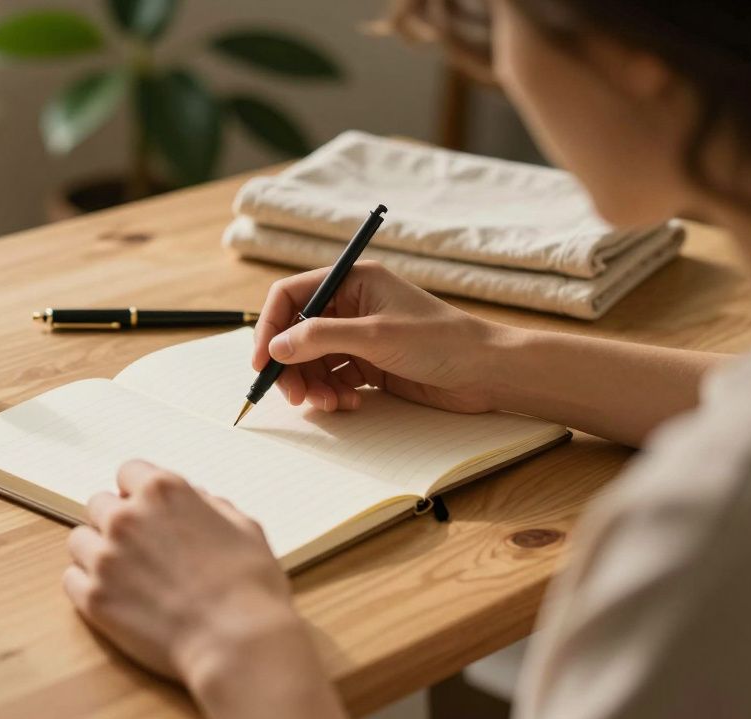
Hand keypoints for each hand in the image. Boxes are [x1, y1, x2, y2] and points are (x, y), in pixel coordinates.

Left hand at [63, 460, 303, 682]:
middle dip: (116, 520)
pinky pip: (71, 579)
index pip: (129, 472)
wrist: (238, 642)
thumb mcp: (244, 528)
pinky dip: (88, 585)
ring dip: (97, 551)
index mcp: (164, 491)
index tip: (144, 508)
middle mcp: (127, 517)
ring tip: (124, 574)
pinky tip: (114, 596)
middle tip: (138, 546)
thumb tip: (197, 501)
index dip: (137, 491)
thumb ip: (211, 506)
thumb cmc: (249, 587)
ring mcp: (106, 557)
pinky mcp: (94, 598)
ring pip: (80, 540)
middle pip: (99, 504)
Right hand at [253, 261, 506, 413]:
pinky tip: (348, 404)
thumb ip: (321, 338)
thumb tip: (275, 347)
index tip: (262, 362)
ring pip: (313, 360)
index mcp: (353, 281)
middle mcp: (352, 305)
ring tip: (328, 404)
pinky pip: (333, 378)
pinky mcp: (370, 365)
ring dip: (312, 384)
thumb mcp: (376, 336)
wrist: (488, 373)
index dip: (270, 327)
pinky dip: (332, 393)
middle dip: (291, 365)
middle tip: (293, 396)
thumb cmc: (442, 341)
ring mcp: (360, 337)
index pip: (291, 297)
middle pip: (297, 333)